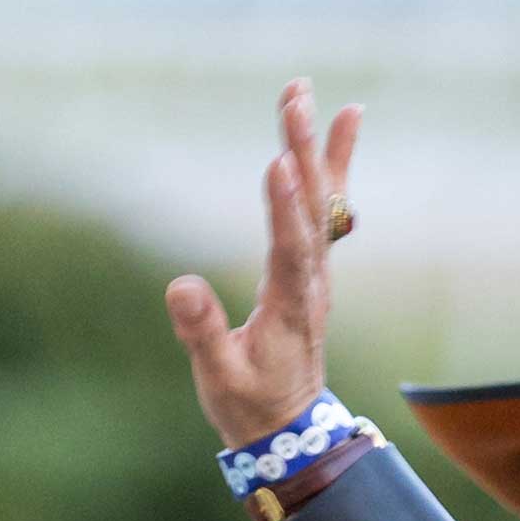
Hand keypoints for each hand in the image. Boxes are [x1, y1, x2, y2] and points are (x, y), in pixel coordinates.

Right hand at [164, 81, 361, 452]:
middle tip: (295, 99)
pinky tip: (340, 125)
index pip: (290, 252)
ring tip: (307, 94)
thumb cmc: (249, 405)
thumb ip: (203, 334)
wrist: (289, 427)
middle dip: (302, 151)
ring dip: (315, 146)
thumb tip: (179, 285)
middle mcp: (311, 281)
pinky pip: (327, 207)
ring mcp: (316, 271)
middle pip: (311, 210)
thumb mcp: (219, 378)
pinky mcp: (312, 265)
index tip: (279, 162)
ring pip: (321, 201)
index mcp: (289, 308)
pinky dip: (331, 166)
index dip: (285, 208)